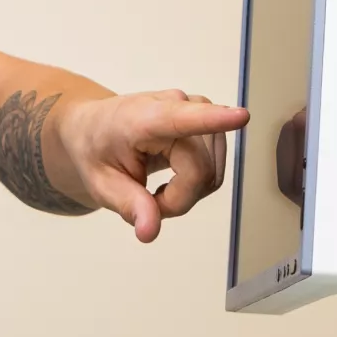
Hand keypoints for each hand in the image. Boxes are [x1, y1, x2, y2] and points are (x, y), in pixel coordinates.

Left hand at [51, 90, 247, 240]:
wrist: (95, 127)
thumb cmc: (97, 149)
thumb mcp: (100, 184)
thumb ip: (129, 205)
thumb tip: (149, 231)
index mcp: (143, 118)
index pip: (182, 119)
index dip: (214, 120)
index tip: (241, 117)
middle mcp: (177, 106)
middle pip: (200, 172)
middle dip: (176, 199)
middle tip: (145, 202)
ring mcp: (197, 110)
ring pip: (212, 175)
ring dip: (186, 194)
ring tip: (156, 188)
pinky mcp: (209, 120)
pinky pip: (214, 170)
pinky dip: (194, 186)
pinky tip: (172, 178)